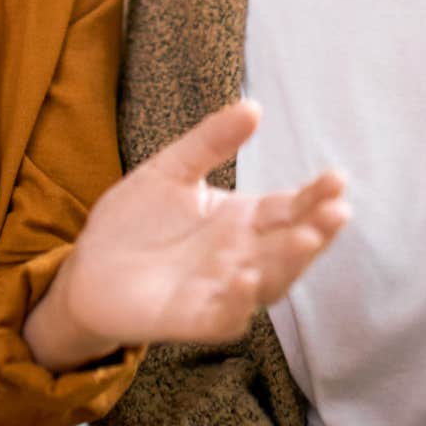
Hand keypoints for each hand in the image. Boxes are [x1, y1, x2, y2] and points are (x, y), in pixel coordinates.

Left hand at [26, 100, 350, 368]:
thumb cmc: (136, 220)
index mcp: (242, 220)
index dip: (315, 196)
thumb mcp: (172, 170)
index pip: (288, 208)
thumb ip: (210, 141)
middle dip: (316, 230)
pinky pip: (225, 316)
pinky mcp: (192, 319)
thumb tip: (253, 105)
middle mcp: (242, 257)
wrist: (88, 266)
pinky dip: (238, 301)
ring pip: (269, 283)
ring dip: (289, 264)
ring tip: (304, 239)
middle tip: (337, 210)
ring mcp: (221, 290)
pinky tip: (245, 278)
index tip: (337, 178)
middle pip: (289, 246)